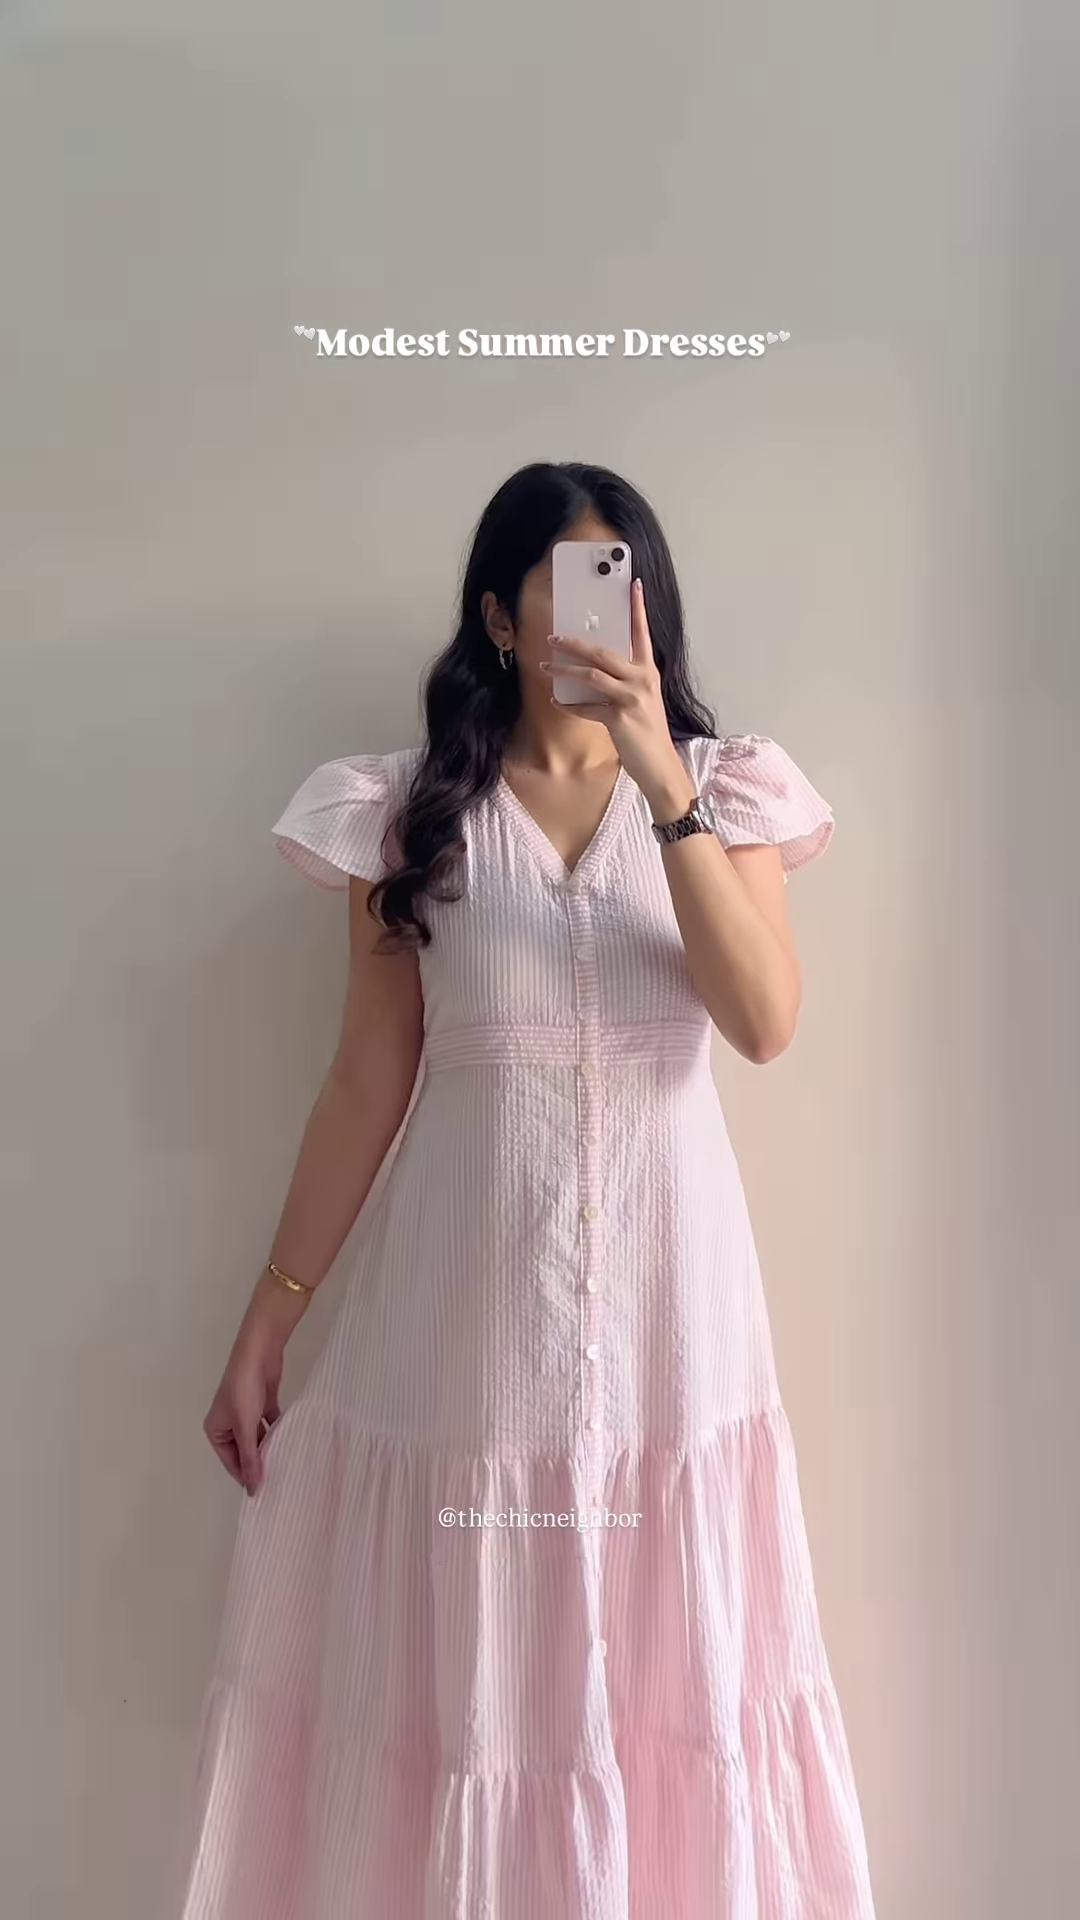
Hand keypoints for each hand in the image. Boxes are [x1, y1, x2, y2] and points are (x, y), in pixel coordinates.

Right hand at [203, 1312, 284, 1496]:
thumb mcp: (245, 1427)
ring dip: (270, 1449)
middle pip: (245, 1451)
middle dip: (259, 1463)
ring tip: (287, 1467)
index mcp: (216, 1429)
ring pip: (258, 1438)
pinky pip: (270, 1425)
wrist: (259, 1351)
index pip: (231, 1462)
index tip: (265, 1492)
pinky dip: (278, 1433)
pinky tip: (291, 1444)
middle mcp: (228, 1423)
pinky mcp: (263, 1403)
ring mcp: (246, 1413)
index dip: (246, 1476)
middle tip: (279, 1482)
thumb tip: (253, 1490)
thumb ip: (250, 1459)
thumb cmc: (244, 1390)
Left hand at [541, 578, 694, 811]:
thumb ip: (625, 684)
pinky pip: (587, 707)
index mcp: (649, 672)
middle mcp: (642, 680)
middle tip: (554, 637)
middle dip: (575, 644)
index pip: (642, 634)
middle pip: (603, 652)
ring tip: (546, 667)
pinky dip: (569, 705)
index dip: (637, 608)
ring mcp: (632, 699)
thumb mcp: (642, 702)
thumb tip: (596, 672)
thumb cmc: (648, 735)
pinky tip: (557, 703)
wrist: (660, 767)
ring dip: (565, 671)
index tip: (632, 585)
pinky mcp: (620, 718)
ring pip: (592, 676)